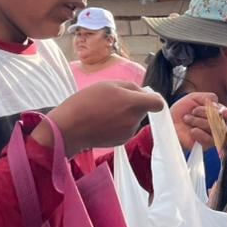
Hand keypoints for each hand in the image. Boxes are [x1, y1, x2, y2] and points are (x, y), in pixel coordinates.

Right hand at [39, 82, 163, 155]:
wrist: (69, 128)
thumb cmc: (85, 102)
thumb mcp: (107, 85)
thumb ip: (130, 87)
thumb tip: (142, 93)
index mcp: (133, 104)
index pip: (157, 103)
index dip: (153, 99)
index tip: (144, 97)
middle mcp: (134, 119)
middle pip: (143, 110)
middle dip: (133, 104)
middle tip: (113, 100)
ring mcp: (129, 132)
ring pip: (134, 119)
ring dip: (125, 114)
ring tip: (104, 111)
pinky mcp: (122, 141)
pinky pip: (126, 129)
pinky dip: (118, 125)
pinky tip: (103, 122)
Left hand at [172, 92, 226, 150]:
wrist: (169, 122)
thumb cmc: (181, 111)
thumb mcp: (194, 98)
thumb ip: (207, 97)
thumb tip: (217, 102)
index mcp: (218, 114)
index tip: (223, 112)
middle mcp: (218, 126)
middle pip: (223, 121)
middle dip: (207, 113)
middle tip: (194, 111)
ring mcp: (212, 136)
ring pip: (216, 129)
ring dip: (199, 121)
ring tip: (188, 119)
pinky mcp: (205, 145)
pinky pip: (209, 140)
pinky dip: (200, 133)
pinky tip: (192, 130)